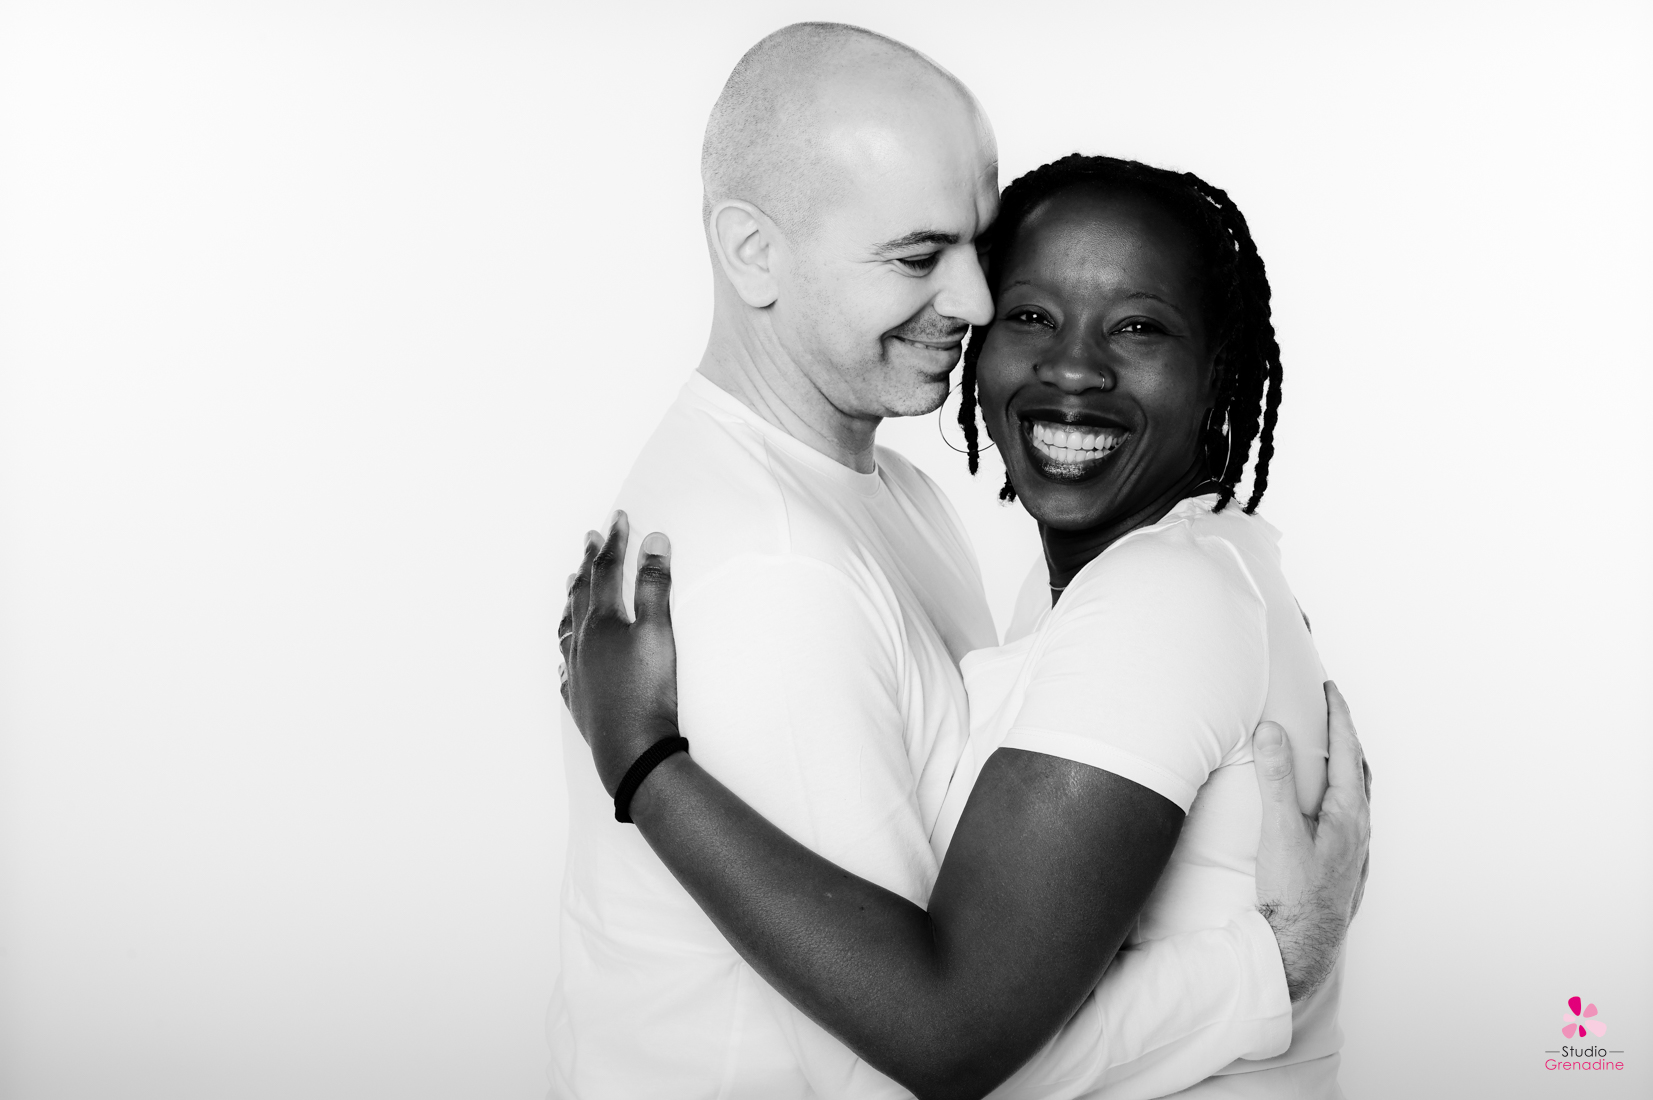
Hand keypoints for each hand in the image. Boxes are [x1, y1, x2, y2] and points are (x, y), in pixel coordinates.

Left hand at [559, 510, 681, 794]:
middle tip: (589, 540)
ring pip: (567, 628)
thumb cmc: (648, 691)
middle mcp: (581, 643)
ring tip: (570, 586)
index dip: (613, 542)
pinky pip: (565, 668)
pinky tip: (566, 656)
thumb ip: (655, 586)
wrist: (631, 749)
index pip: (607, 571)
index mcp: (602, 622)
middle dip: (587, 563)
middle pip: (581, 594)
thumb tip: (654, 541)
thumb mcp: (659, 632)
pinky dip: (566, 652)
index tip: (616, 518)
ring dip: (570, 602)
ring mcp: (575, 672)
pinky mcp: (578, 699)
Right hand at [1251, 681, 1371, 1001]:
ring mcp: (1355, 851)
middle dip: (1346, 737)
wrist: (1301, 948)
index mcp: (1348, 815)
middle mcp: (1359, 830)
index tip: (1330, 689)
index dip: (1338, 717)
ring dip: (1347, 768)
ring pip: (1358, 798)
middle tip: (1331, 710)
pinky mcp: (1345, 868)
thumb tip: (1274, 730)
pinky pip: (1351, 819)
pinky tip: (1329, 808)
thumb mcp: (1279, 831)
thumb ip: (1276, 779)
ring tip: (1331, 752)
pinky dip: (1342, 797)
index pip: (1348, 752)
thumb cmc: (1293, 895)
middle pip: (1361, 771)